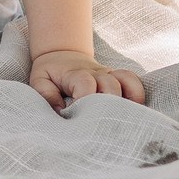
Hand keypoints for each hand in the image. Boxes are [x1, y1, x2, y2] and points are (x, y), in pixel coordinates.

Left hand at [28, 48, 145, 110]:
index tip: (80, 117)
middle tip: (105, 125)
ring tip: (127, 119)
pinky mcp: (117, 78)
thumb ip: (46, 94)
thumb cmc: (51, 72)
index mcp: (76, 74)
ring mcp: (109, 74)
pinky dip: (138, 93)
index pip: (86, 84)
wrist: (62, 53)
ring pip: (126, 81)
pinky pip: (133, 81)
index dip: (85, 100)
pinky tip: (136, 110)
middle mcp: (96, 73)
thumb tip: (61, 112)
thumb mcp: (40, 80)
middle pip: (110, 85)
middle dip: (109, 104)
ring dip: (129, 99)